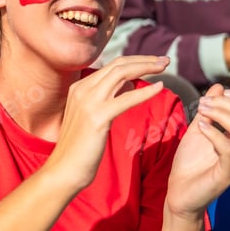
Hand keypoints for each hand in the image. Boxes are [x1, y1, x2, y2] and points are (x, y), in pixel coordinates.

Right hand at [47, 55, 169, 189]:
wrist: (64, 170)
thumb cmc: (81, 147)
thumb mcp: (93, 115)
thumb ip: (108, 96)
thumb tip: (129, 82)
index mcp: (80, 87)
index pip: (112, 65)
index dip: (136, 60)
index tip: (154, 61)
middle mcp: (83, 89)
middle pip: (119, 64)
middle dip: (144, 60)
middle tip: (165, 60)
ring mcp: (89, 101)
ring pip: (122, 74)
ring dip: (147, 67)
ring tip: (165, 66)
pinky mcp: (98, 117)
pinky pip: (126, 99)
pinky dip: (145, 92)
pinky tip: (160, 88)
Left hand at [166, 85, 229, 218]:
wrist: (179, 193)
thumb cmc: (190, 162)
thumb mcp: (199, 128)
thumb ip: (209, 109)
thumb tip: (219, 87)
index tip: (222, 94)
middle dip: (227, 103)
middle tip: (204, 104)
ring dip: (221, 114)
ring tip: (201, 112)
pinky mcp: (227, 176)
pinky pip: (229, 149)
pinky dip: (214, 133)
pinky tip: (200, 127)